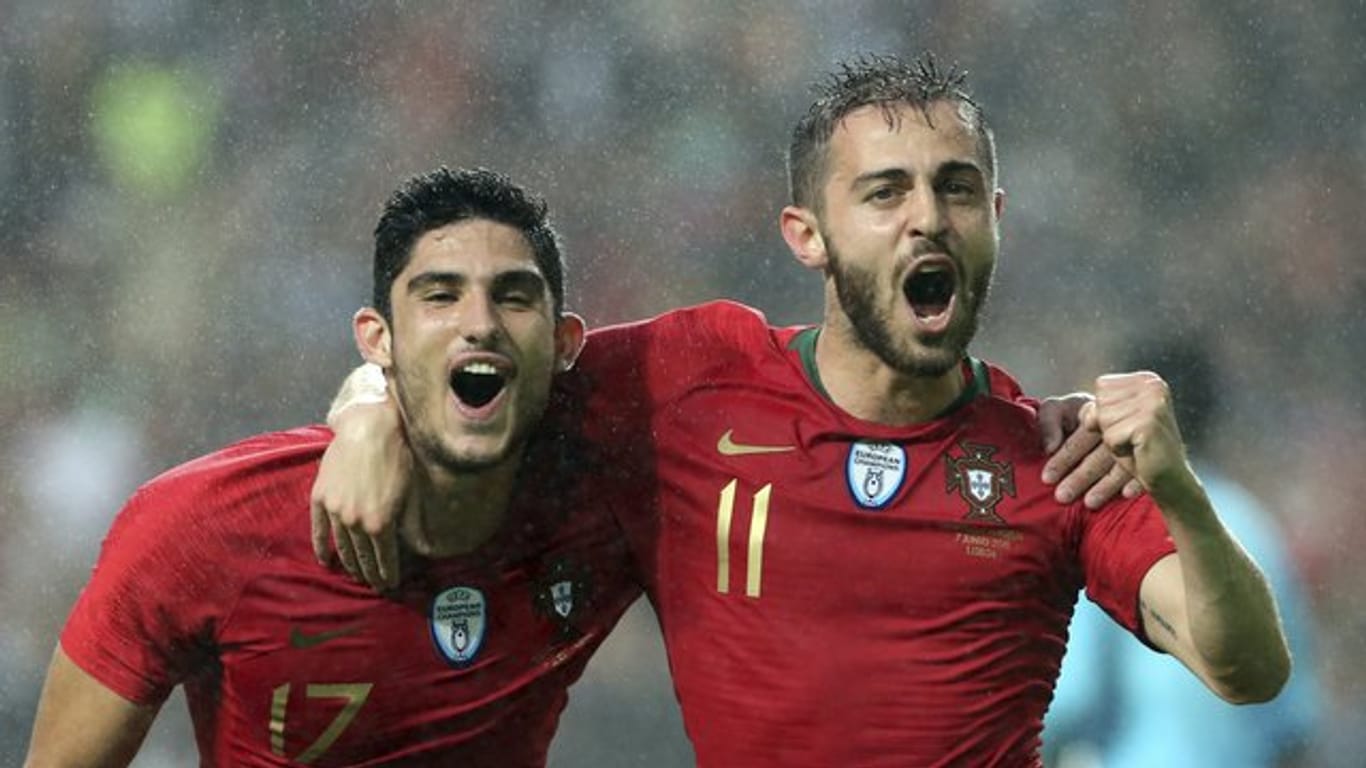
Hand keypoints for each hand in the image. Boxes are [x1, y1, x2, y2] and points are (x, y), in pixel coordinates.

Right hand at [310, 400, 409, 589]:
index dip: (388, 573)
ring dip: (349, 563)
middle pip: (362, 556)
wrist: (370, 428)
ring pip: (341, 546)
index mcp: (381, 523)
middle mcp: (355, 522)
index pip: (385, 558)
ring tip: (356, 576)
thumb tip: (411, 544)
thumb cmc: (397, 456)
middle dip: (370, 573)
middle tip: (375, 585)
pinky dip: (322, 547)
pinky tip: (326, 561)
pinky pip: (318, 529)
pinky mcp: (320, 498)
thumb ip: (406, 522)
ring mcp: (335, 511)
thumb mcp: (409, 493)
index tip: (391, 585)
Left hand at [1039, 392, 1143, 507]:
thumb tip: (1050, 447)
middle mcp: (1122, 415)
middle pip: (1100, 453)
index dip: (1064, 458)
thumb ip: (1049, 420)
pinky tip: (1126, 494)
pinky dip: (1136, 480)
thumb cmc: (1078, 416)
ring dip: (1105, 485)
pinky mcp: (1156, 441)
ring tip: (1089, 503)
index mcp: (1097, 406)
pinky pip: (1146, 465)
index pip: (1081, 437)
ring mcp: (1142, 428)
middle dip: (1080, 477)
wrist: (1119, 419)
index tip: (1047, 479)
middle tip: (1062, 497)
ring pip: (1121, 464)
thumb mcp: (1060, 410)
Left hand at [1080, 372, 1195, 502]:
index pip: (1102, 386)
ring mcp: (1154, 402)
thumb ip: (1097, 408)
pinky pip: (1110, 435)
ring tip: (1135, 444)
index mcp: (1146, 379)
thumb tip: (1085, 414)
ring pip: (1103, 418)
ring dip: (1113, 438)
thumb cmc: (1139, 451)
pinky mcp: (1149, 422)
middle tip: (1132, 437)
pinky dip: (1118, 449)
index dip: (1104, 411)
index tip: (1127, 425)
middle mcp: (1153, 385)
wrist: (1170, 479)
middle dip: (1107, 425)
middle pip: (1101, 401)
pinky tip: (1138, 451)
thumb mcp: (1114, 423)